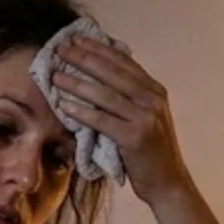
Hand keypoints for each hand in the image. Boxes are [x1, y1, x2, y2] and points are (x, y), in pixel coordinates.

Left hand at [51, 35, 189, 203]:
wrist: (167, 183)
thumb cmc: (150, 152)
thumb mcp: (145, 118)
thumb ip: (130, 99)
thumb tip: (100, 79)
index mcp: (155, 91)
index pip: (124, 62)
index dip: (99, 49)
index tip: (77, 39)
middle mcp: (152, 99)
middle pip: (112, 73)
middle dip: (84, 59)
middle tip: (60, 49)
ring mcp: (145, 118)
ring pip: (105, 94)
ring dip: (77, 83)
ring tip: (55, 76)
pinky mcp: (135, 137)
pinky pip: (102, 120)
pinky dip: (82, 111)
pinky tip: (64, 105)